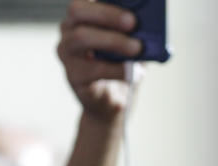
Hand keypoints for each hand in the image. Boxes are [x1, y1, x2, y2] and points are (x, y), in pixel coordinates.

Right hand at [57, 0, 142, 118]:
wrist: (112, 103)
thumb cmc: (122, 67)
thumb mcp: (132, 44)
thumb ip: (136, 31)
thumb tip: (150, 21)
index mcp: (83, 16)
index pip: (86, 0)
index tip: (127, 7)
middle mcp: (68, 30)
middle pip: (77, 10)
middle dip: (107, 14)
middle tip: (133, 22)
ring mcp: (67, 53)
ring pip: (81, 37)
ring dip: (113, 40)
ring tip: (137, 48)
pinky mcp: (72, 76)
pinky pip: (94, 68)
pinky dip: (117, 69)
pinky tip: (134, 73)